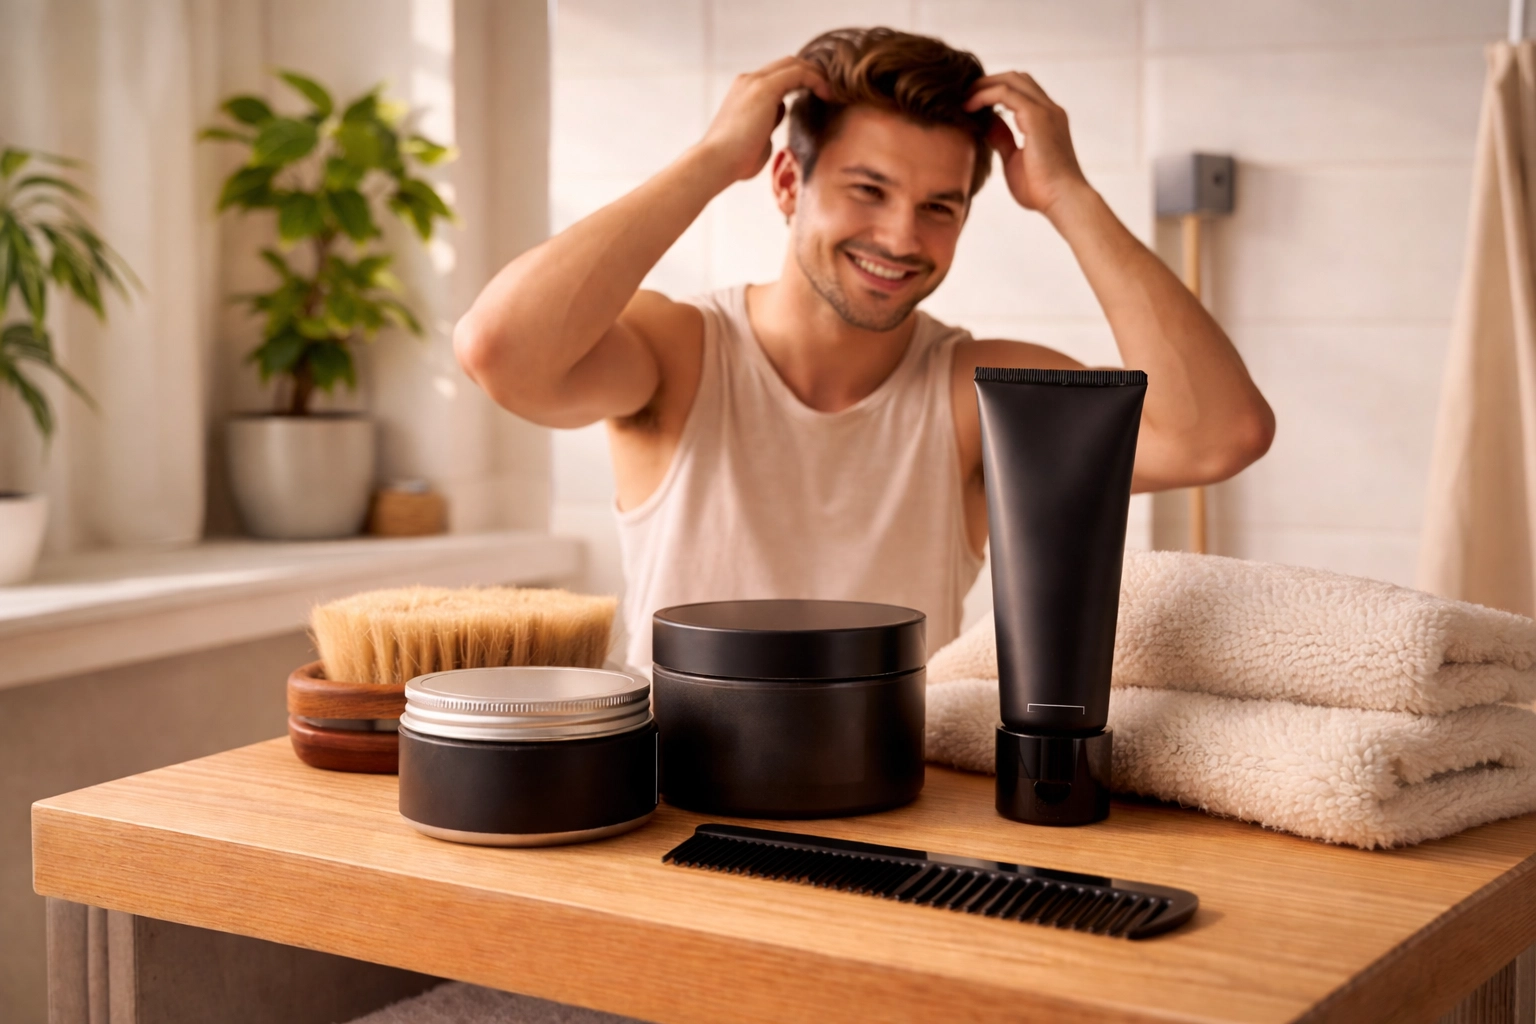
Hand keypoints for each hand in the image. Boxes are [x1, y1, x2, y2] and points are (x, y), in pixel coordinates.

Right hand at [698, 57, 830, 182]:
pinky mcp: (764, 88)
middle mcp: (748, 81)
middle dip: (811, 74)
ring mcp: (754, 82)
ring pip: (793, 64)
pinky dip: (816, 80)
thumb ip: (766, 124)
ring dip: (816, 75)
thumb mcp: (755, 138)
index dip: (800, 80)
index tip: (818, 95)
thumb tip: (775, 120)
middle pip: (787, 64)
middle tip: (830, 90)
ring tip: (833, 92)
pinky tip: (828, 94)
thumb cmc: (733, 161)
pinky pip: (798, 73)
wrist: (715, 163)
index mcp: (744, 91)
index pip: (777, 75)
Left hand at [966, 72, 1089, 217]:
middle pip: (1016, 78)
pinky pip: (1005, 93)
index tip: (971, 103)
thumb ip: (1002, 138)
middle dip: (988, 82)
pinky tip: (968, 106)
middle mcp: (1049, 110)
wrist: (1063, 201)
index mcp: (1047, 120)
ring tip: (963, 98)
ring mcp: (1046, 111)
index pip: (1021, 91)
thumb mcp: (1013, 159)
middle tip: (963, 95)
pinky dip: (984, 95)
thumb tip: (986, 124)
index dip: (995, 90)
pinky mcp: (1037, 116)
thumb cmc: (1041, 190)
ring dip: (984, 85)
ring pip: (1011, 80)